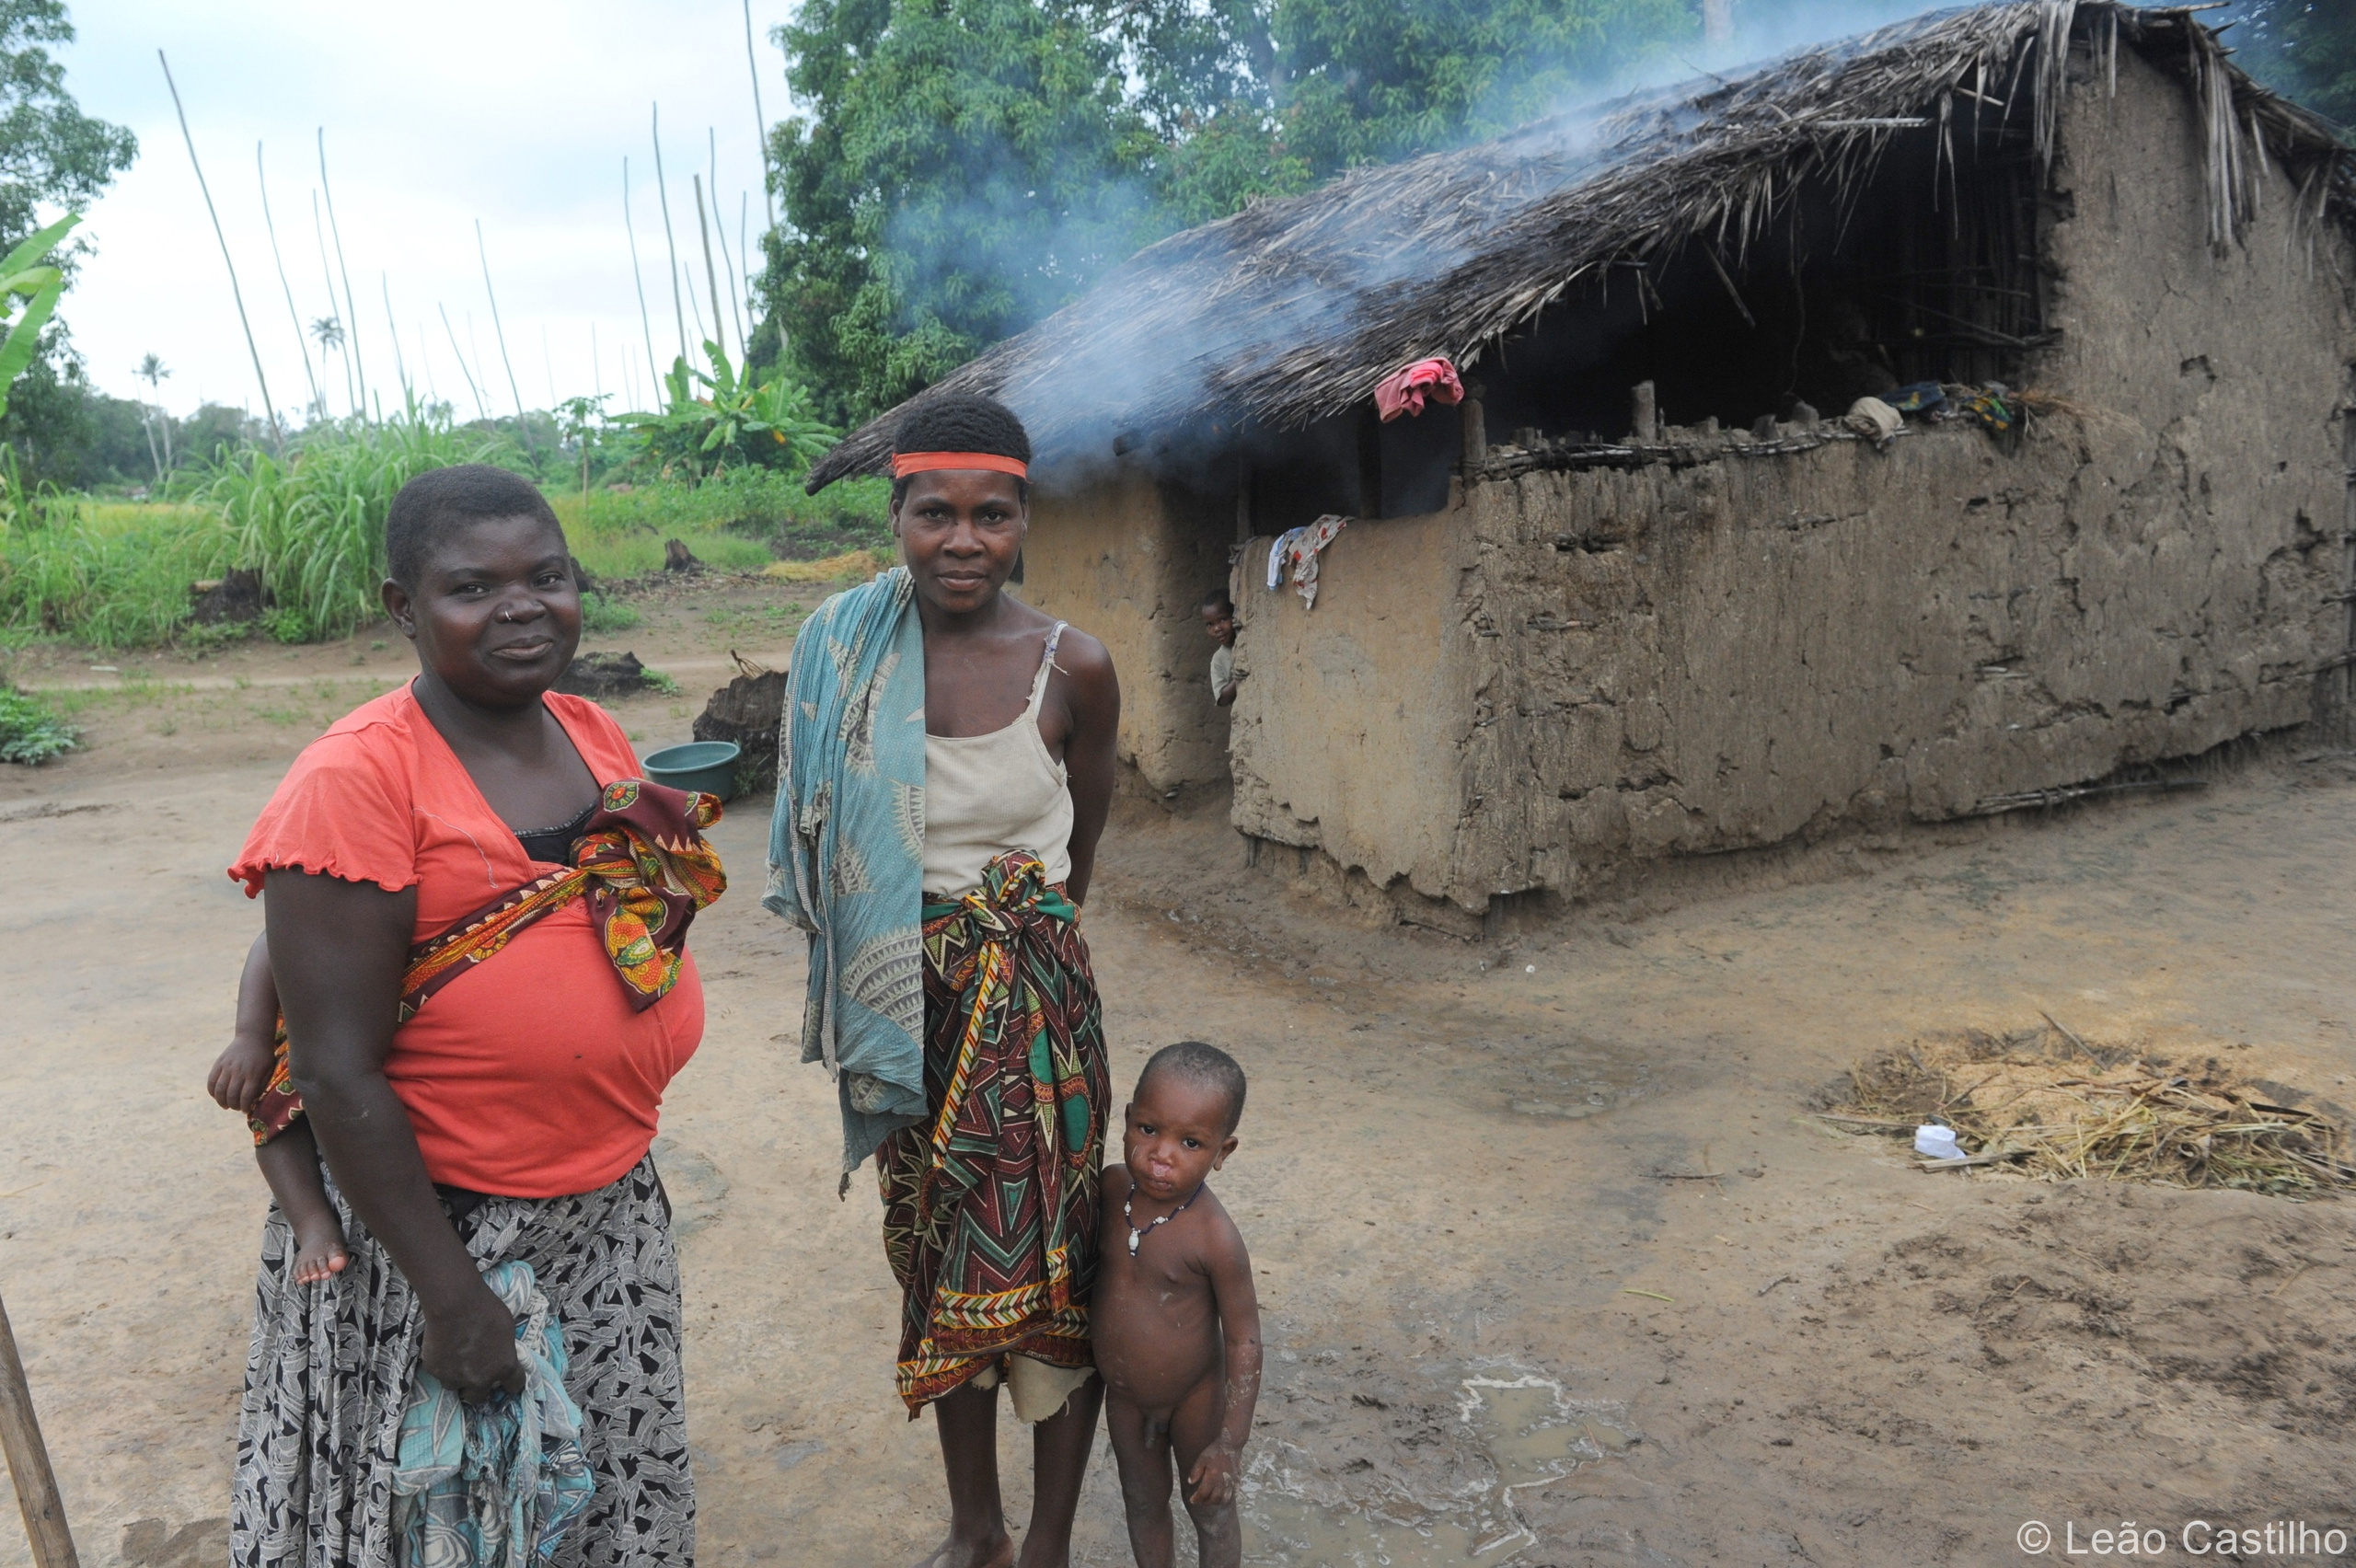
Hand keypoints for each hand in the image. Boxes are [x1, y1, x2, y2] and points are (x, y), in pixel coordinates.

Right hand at [207, 1037, 273, 1113]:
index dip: (244, 1106)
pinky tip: (216, 1096)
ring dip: (221, 1101)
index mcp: (253, 1074)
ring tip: (225, 1105)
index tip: (245, 1110)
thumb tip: (253, 1101)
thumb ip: (261, 1085)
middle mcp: (239, 1071)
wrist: (253, 1036)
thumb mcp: (268, 1070)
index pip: (245, 1096)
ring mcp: (227, 1067)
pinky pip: (211, 1080)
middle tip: (235, 1108)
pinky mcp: (219, 1063)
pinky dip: (212, 1091)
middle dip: (233, 1105)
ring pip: (220, 1089)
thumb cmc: (264, 1056)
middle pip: (231, 1095)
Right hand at [418, 1279, 523, 1401]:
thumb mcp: (507, 1329)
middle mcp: (480, 1379)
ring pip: (455, 1387)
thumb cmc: (487, 1310)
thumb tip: (500, 1353)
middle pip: (479, 1397)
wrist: (455, 1304)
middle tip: (475, 1373)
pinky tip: (443, 1349)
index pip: (514, 1386)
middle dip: (478, 1387)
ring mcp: (455, 1378)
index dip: (511, 1382)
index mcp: (504, 1367)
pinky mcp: (435, 1371)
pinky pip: (440, 1374)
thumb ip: (504, 1349)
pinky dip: (442, 1366)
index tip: (507, 1380)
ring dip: (457, 1378)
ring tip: (456, 1360)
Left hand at [1186, 1440, 1240, 1505]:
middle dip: (1205, 1502)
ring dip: (1215, 1502)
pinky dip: (1225, 1498)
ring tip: (1209, 1499)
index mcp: (1213, 1476)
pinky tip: (1220, 1495)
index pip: (1203, 1493)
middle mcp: (1223, 1481)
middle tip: (1200, 1499)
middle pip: (1214, 1499)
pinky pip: (1232, 1495)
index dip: (1197, 1499)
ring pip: (1224, 1499)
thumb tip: (1190, 1482)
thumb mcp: (1202, 1458)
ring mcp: (1231, 1482)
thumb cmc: (1215, 1451)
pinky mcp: (1237, 1481)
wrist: (1231, 1445)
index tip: (1192, 1499)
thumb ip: (1195, 1471)